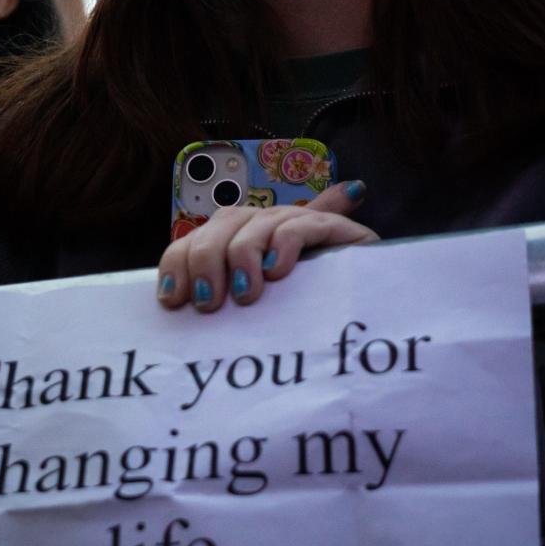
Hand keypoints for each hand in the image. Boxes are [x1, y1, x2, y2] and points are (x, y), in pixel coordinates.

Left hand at [157, 180, 377, 312]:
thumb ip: (222, 310)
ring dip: (241, 258)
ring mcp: (296, 225)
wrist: (370, 311)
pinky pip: (298, 226)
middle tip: (210, 304)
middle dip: (206, 262)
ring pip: (254, 224)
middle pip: (221, 226)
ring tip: (246, 297)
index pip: (195, 239)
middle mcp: (263, 226)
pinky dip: (282, 246)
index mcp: (238, 241)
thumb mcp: (255, 318)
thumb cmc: (304, 321)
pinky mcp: (331, 231)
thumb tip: (174, 309)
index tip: (173, 300)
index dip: (177, 263)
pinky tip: (278, 273)